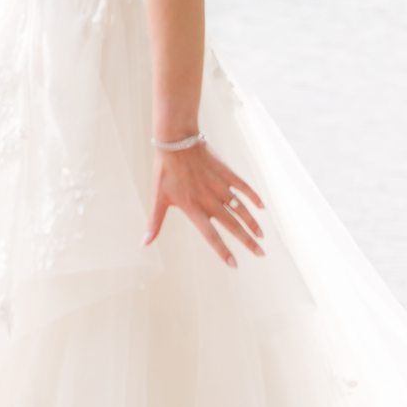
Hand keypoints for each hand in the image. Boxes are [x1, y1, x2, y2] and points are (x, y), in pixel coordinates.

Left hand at [144, 142, 264, 267]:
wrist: (175, 142)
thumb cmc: (164, 171)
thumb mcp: (158, 198)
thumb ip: (155, 222)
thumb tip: (144, 243)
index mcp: (194, 209)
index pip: (211, 236)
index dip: (223, 251)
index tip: (235, 265)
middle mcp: (210, 201)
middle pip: (233, 226)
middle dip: (247, 241)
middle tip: (261, 254)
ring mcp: (220, 186)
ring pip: (241, 209)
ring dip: (252, 223)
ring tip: (261, 236)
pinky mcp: (226, 173)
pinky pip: (243, 187)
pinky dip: (253, 197)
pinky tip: (262, 207)